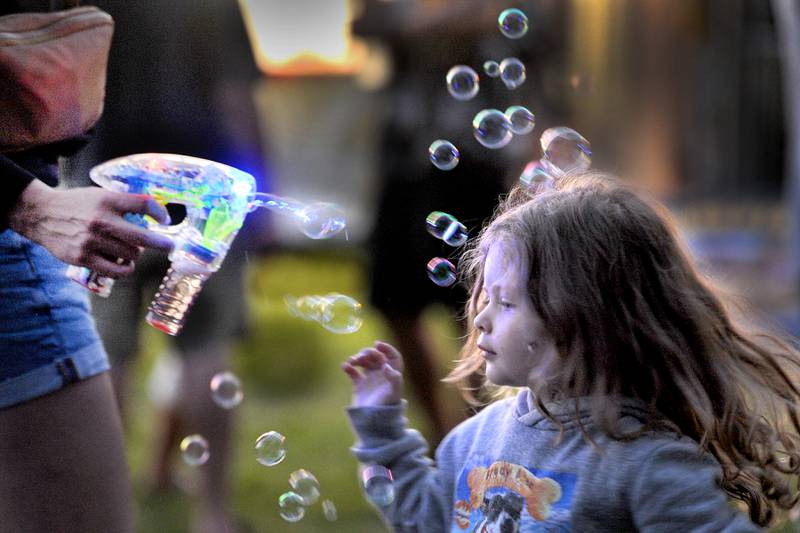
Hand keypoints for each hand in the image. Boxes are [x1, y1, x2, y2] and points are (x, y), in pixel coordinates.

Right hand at [7, 180, 172, 277]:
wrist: (41, 214)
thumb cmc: (77, 205)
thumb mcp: (100, 195)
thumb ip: (123, 204)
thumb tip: (154, 214)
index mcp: (107, 200)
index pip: (143, 204)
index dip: (160, 213)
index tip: (166, 220)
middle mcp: (101, 220)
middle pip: (143, 238)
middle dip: (161, 244)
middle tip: (168, 246)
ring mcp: (92, 241)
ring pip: (131, 255)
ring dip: (136, 255)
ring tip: (131, 251)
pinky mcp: (83, 258)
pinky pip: (116, 271)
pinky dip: (126, 270)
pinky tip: (126, 265)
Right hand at [342, 341, 403, 406]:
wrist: (374, 421)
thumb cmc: (387, 406)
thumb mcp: (394, 393)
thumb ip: (394, 378)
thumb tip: (385, 366)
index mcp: (392, 373)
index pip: (392, 356)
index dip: (386, 348)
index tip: (377, 344)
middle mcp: (382, 373)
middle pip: (375, 356)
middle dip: (367, 353)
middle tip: (361, 357)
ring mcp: (370, 378)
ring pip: (364, 361)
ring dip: (357, 358)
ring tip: (352, 362)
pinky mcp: (359, 384)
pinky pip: (353, 372)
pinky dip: (349, 367)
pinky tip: (345, 367)